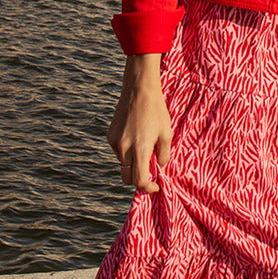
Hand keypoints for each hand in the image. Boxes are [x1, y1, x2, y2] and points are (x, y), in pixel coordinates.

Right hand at [106, 54, 171, 192]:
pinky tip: (135, 137)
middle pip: (127, 178)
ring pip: (122, 165)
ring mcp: (115, 142)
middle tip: (150, 172)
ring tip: (144, 147)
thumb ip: (163, 155)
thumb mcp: (166, 134)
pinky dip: (127, 153)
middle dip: (138, 180)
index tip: (155, 185)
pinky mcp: (110, 136)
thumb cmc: (157, 111)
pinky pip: (118, 153)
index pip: (139, 180)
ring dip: (133, 164)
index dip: (148, 188)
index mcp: (140, 149)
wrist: (139, 90)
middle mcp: (124, 148)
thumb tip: (158, 169)